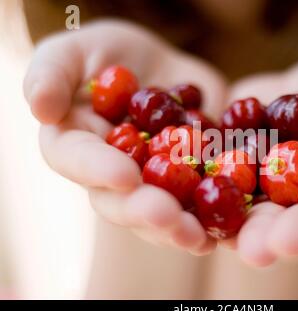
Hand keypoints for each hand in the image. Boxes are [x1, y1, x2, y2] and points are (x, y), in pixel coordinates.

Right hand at [23, 20, 226, 254]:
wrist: (164, 70)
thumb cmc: (113, 55)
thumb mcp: (79, 50)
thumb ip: (54, 71)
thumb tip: (39, 107)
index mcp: (76, 143)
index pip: (77, 159)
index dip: (97, 170)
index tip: (124, 176)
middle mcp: (110, 175)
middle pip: (118, 201)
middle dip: (143, 211)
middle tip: (167, 216)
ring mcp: (150, 186)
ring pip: (158, 214)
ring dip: (176, 228)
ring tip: (197, 237)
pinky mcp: (186, 186)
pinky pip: (194, 207)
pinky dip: (208, 221)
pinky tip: (221, 234)